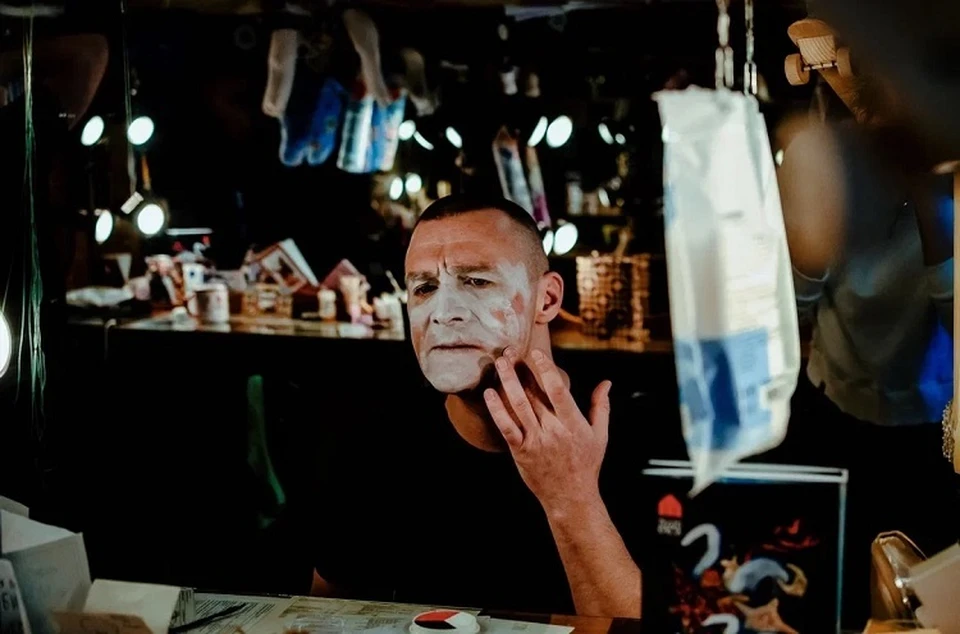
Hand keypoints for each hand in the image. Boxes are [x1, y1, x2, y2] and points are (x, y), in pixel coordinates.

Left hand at [484, 347, 611, 515]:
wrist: (570, 497)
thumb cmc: (586, 464)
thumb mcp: (600, 435)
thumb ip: (601, 406)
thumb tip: (607, 382)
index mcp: (573, 423)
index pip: (558, 390)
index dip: (546, 369)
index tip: (536, 352)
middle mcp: (553, 430)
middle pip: (534, 393)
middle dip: (521, 370)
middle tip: (509, 350)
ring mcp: (536, 441)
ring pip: (518, 406)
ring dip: (507, 382)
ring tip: (498, 363)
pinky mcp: (521, 452)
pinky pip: (506, 428)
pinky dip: (497, 410)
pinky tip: (489, 393)